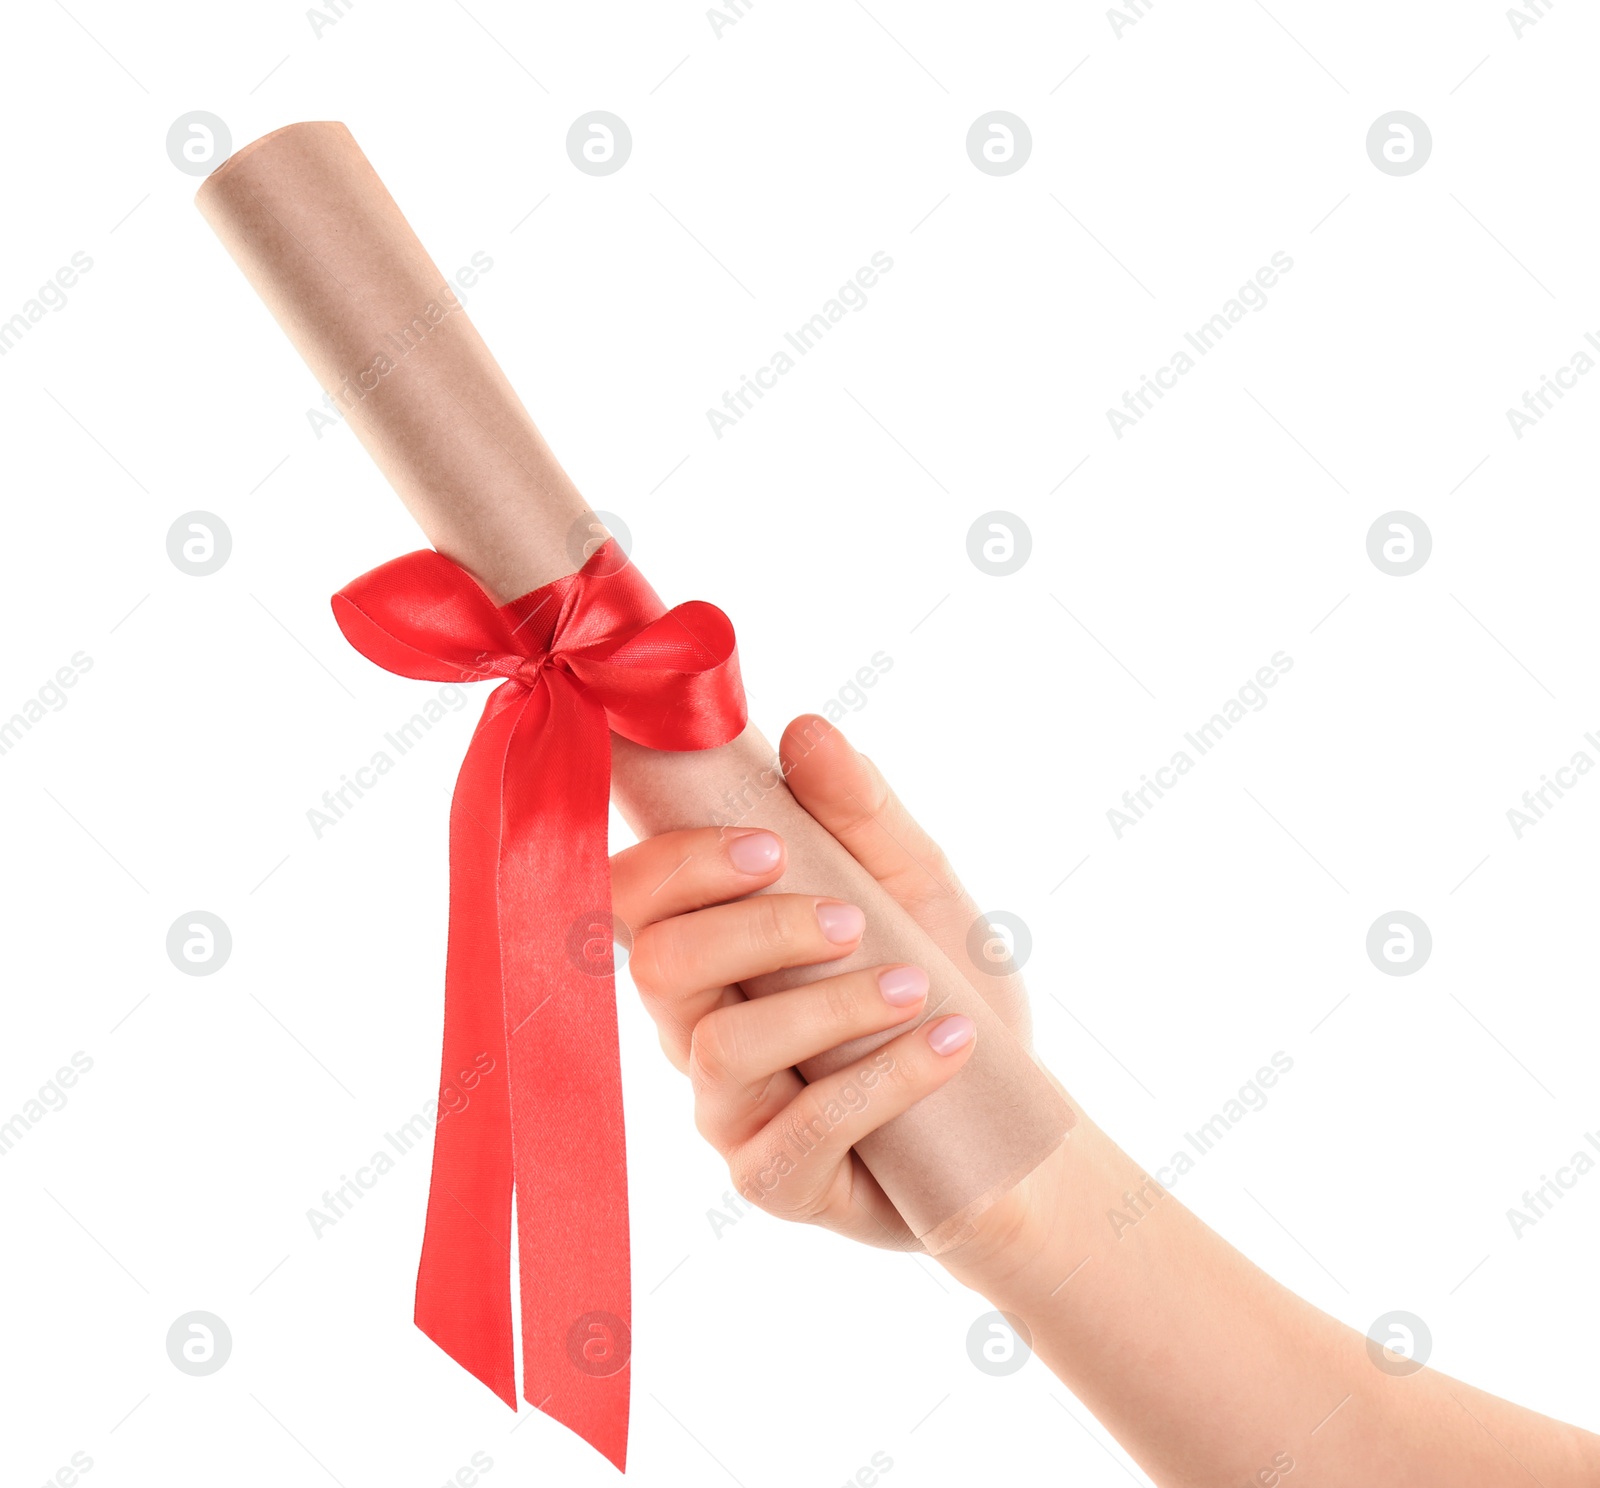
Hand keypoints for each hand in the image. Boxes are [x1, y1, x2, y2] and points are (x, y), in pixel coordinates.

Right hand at [610, 713, 1027, 1250]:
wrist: (1007, 1124)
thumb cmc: (942, 986)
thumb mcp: (913, 885)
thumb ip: (860, 811)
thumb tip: (806, 726)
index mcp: (707, 947)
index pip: (629, 897)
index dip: (676, 864)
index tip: (771, 845)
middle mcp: (694, 1028)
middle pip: (656, 966)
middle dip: (754, 929)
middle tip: (849, 918)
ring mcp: (727, 1112)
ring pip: (720, 1049)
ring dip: (827, 1006)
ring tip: (912, 986)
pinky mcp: (773, 1181)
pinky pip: (799, 1133)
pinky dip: (882, 1079)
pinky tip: (948, 1045)